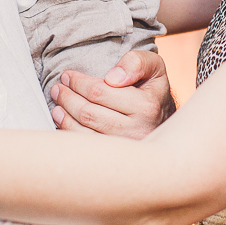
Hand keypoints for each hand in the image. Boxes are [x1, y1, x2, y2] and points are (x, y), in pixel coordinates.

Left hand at [49, 50, 174, 138]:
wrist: (168, 125)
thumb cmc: (154, 91)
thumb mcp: (154, 67)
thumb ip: (136, 62)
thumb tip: (112, 78)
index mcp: (146, 106)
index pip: (100, 92)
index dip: (78, 82)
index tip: (68, 75)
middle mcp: (138, 130)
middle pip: (89, 113)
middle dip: (68, 98)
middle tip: (58, 88)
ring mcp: (126, 149)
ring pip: (84, 133)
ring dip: (64, 116)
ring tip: (57, 103)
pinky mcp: (117, 161)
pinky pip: (85, 148)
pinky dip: (69, 133)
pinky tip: (63, 120)